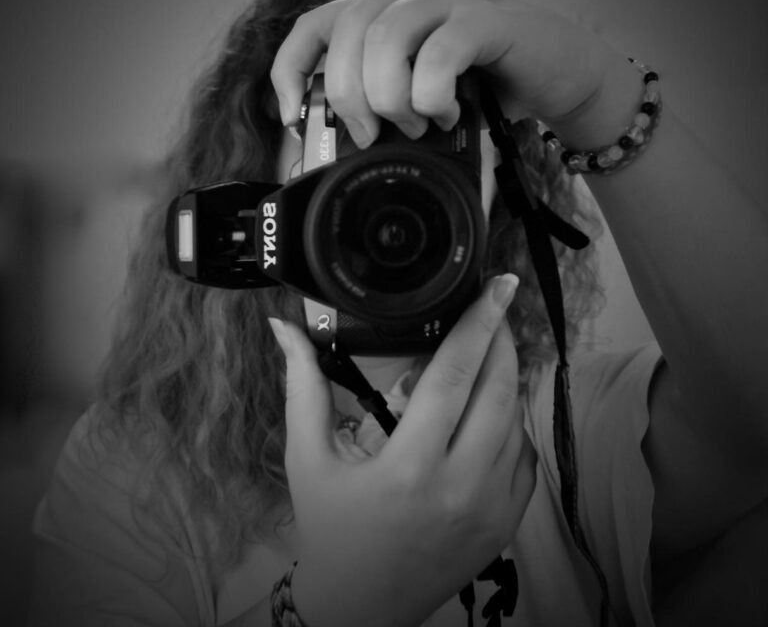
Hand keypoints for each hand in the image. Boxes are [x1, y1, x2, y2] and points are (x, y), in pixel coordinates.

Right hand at [269, 274, 536, 626]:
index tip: (499, 285)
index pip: (454, 378)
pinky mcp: (508, 525)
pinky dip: (512, 423)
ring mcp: (492, 510)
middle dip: (502, 340)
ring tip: (485, 353)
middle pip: (499, 392)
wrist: (361, 606)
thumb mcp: (308, 457)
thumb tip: (284, 326)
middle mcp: (460, 488)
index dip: (479, 324)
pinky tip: (486, 410)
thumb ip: (302, 385)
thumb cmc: (330, 527)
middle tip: (494, 307)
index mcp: (409, 467)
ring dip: (506, 379)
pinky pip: (525, 457)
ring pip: (516, 422)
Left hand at [270, 0, 621, 147]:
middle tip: (372, 134)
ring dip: (391, 98)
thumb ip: (383, 99)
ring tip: (416, 124)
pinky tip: (447, 111)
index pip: (317, 24)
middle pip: (347, 33)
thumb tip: (339, 136)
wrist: (564, 78)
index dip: (290, 68)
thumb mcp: (421, 95)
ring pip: (385, 38)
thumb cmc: (490, 90)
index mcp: (388, 6)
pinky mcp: (489, 17)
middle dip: (348, 97)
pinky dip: (433, 94)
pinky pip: (439, 53)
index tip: (292, 116)